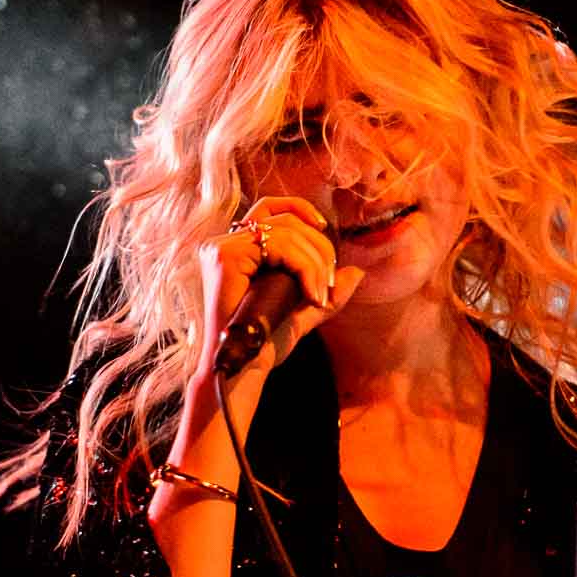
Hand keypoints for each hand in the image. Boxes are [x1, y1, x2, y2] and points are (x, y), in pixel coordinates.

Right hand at [196, 196, 363, 375]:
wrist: (245, 369)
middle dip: (318, 247)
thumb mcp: (304, 311)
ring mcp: (220, 248)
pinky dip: (303, 267)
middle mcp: (223, 244)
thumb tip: (357, 272)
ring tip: (320, 294)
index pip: (270, 208)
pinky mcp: (224, 257)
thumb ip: (327, 290)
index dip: (300, 210)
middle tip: (327, 284)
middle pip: (283, 219)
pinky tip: (310, 295)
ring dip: (314, 262)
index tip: (325, 233)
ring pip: (285, 231)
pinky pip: (277, 245)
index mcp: (236, 250)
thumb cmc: (266, 344)